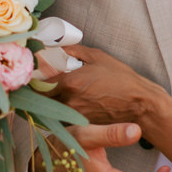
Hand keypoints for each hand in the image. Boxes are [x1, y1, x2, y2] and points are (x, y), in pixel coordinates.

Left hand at [38, 44, 158, 125]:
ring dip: (48, 102)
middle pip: (40, 99)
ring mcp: (74, 115)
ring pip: (50, 110)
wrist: (139, 104)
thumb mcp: (98, 57)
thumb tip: (57, 46)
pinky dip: (59, 112)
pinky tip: (66, 103)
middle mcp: (68, 101)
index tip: (32, 75)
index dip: (32, 80)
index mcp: (70, 82)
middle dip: (37, 92)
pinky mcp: (81, 125)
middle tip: (38, 84)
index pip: (37, 84)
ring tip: (52, 93)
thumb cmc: (122, 79)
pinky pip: (62, 118)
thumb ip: (74, 50)